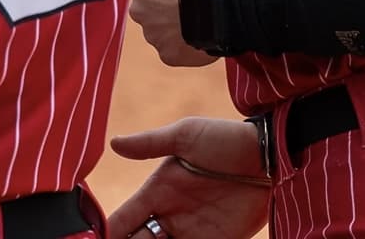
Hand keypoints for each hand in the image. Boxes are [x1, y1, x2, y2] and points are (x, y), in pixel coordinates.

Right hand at [107, 117, 271, 238]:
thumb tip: (114, 144)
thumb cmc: (225, 139)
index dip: (108, 230)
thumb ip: (149, 143)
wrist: (270, 157)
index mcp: (157, 191)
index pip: (124, 217)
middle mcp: (170, 215)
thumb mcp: (185, 135)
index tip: (94, 237)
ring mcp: (193, 232)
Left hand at [129, 0, 226, 66]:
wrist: (226, 7)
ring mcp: (151, 33)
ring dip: (173, 26)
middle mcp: (137, 7)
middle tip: (186, 2)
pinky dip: (184, 45)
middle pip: (148, 6)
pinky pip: (173, 48)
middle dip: (164, 5)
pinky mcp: (167, 54)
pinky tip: (201, 36)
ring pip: (159, 29)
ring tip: (198, 20)